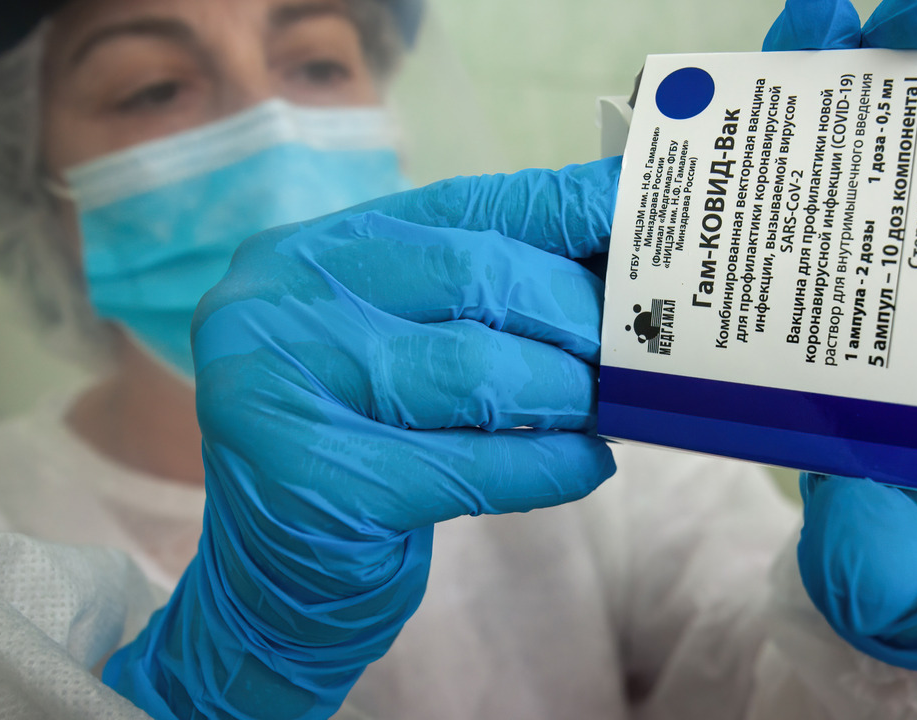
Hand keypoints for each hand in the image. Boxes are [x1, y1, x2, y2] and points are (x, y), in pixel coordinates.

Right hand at [103, 159, 621, 717]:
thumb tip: (609, 271)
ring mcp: (284, 389)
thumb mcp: (393, 346)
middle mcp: (281, 302)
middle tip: (635, 349)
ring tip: (608, 409)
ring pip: (478, 369)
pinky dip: (550, 467)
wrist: (272, 581)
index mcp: (310, 251)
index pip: (461, 205)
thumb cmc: (355, 448)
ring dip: (568, 393)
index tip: (645, 215)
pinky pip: (473, 467)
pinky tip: (586, 466)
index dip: (565, 207)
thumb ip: (475, 299)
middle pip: (477, 276)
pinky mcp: (316, 485)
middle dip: (576, 315)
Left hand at [768, 0, 916, 672]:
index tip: (803, 34)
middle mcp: (862, 246)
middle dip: (895, 43)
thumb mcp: (873, 541)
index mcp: (796, 289)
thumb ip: (860, 537)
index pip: (773, 173)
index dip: (779, 97)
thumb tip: (847, 556)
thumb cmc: (906, 533)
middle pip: (864, 119)